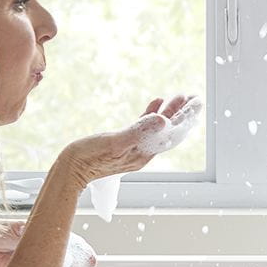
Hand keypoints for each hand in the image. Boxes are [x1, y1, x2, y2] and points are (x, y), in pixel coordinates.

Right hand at [57, 95, 199, 185]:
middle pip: (169, 131)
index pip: (172, 134)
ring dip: (169, 112)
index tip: (196, 102)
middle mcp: (143, 151)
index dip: (185, 117)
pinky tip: (156, 101)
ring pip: (158, 128)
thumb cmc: (89, 157)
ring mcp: (133, 147)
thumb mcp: (115, 142)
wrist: (70, 170)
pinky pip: (144, 127)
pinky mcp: (123, 143)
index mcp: (145, 152)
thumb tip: (163, 120)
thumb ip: (139, 131)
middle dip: (183, 114)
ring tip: (180, 96)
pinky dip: (152, 114)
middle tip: (195, 97)